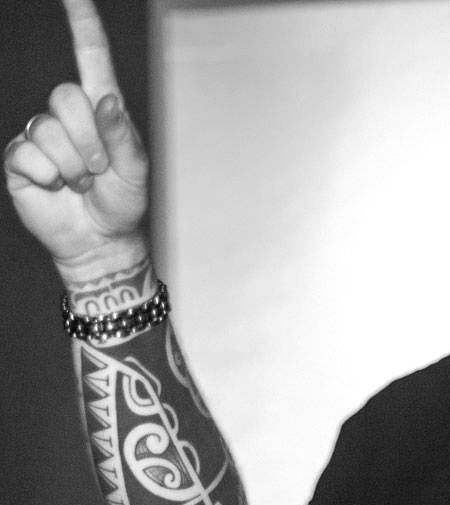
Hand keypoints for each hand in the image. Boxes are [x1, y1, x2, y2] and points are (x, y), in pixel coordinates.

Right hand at [4, 0, 147, 275]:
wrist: (100, 243)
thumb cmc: (122, 205)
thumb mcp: (136, 172)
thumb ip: (123, 136)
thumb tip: (106, 100)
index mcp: (99, 109)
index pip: (91, 56)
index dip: (82, 23)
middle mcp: (67, 116)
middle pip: (65, 97)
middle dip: (87, 140)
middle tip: (98, 170)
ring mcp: (41, 136)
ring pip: (47, 130)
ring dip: (71, 165)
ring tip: (80, 183)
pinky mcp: (21, 159)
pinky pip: (29, 155)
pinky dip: (49, 177)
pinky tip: (56, 188)